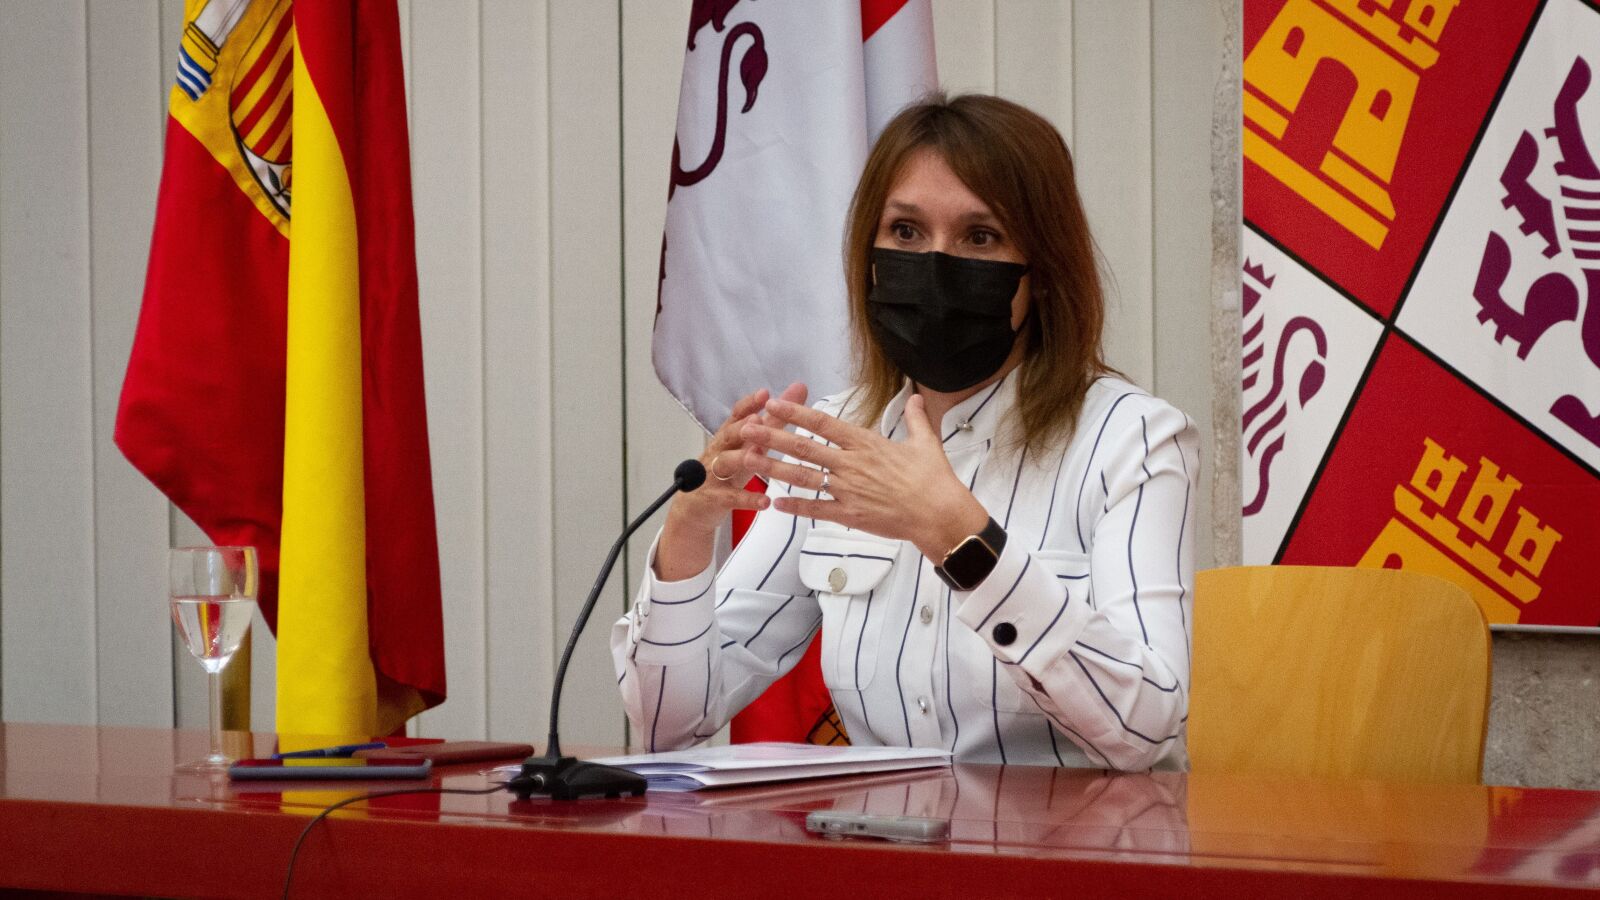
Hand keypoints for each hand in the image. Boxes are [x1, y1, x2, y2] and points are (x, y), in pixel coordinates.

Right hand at [655, 383, 807, 581]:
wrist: (695, 508)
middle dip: (741, 426)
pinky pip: (731, 498)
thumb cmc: (727, 471)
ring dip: (741, 457)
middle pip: (728, 435)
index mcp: (729, 437)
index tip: (765, 393)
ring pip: (725, 463)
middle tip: (757, 418)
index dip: (748, 404)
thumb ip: (774, 421)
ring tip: (758, 455)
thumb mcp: (749, 446)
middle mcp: (719, 451)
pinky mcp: (714, 498)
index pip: (736, 415)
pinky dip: (748, 499)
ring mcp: (714, 474)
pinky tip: (765, 502)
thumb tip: (798, 391)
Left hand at [740, 393, 988, 560]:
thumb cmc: (934, 479)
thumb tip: (917, 398)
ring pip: (802, 477)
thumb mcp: (926, 442)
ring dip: (773, 468)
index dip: (795, 413)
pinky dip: (795, 506)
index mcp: (865, 443)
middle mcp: (850, 464)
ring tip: (748, 461)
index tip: (774, 404)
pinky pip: (816, 509)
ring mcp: (847, 490)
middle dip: (772, 437)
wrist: (939, 514)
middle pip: (804, 447)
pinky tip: (775, 503)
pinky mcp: (849, 514)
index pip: (823, 423)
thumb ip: (916, 419)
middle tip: (747, 429)